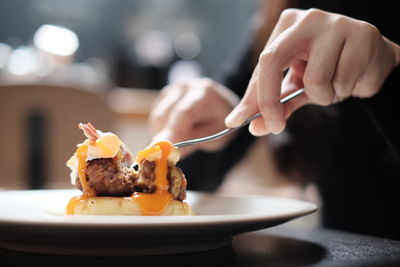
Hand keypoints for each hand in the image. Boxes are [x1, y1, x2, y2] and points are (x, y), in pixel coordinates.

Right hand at [149, 78, 238, 157]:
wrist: (221, 106)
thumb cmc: (219, 124)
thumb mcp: (215, 137)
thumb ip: (193, 142)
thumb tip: (169, 152)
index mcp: (205, 93)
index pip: (184, 113)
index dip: (172, 132)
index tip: (164, 151)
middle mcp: (186, 86)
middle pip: (165, 115)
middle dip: (165, 137)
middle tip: (169, 157)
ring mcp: (173, 89)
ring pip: (157, 117)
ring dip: (163, 134)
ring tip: (179, 141)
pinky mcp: (164, 95)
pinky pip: (156, 117)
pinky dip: (161, 129)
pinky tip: (176, 132)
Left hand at [225, 8, 399, 134]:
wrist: (373, 60)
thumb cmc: (330, 70)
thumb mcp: (298, 85)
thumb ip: (278, 104)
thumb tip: (255, 127)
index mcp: (288, 25)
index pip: (263, 63)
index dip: (253, 97)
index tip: (240, 121)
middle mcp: (309, 19)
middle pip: (274, 61)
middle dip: (270, 101)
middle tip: (275, 127)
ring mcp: (337, 24)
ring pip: (316, 81)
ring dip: (324, 97)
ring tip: (335, 86)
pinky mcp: (364, 36)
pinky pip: (345, 82)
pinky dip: (347, 92)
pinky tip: (354, 79)